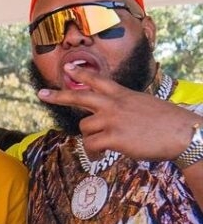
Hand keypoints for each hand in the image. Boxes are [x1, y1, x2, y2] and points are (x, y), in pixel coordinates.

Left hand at [38, 65, 196, 161]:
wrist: (182, 133)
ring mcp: (112, 120)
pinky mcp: (113, 137)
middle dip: (58, 96)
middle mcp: (113, 104)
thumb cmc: (167, 122)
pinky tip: (101, 155)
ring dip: (90, 139)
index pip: (98, 80)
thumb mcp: (144, 105)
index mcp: (122, 94)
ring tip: (101, 148)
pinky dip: (93, 152)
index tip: (67, 68)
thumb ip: (124, 107)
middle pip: (79, 97)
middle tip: (42, 94)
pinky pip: (91, 145)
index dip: (81, 74)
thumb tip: (111, 118)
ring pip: (84, 128)